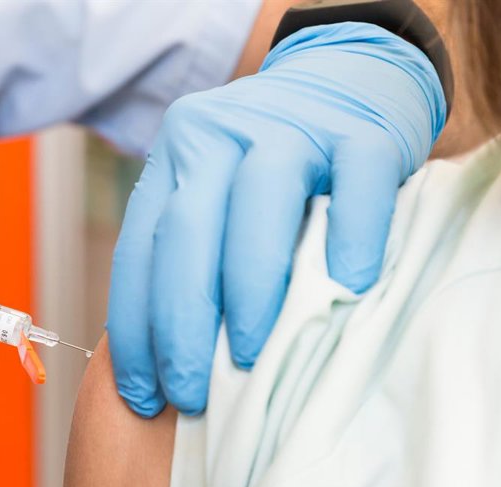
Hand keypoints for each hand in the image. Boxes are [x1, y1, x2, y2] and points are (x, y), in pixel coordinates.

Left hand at [107, 22, 446, 416]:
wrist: (354, 75)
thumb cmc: (280, 172)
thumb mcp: (220, 200)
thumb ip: (194, 261)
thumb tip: (170, 372)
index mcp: (175, 158)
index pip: (140, 252)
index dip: (136, 331)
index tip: (145, 396)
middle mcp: (220, 134)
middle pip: (187, 232)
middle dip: (182, 325)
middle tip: (193, 395)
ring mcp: (293, 126)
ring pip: (258, 202)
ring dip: (250, 288)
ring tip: (253, 357)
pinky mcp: (364, 130)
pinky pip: (355, 183)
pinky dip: (350, 236)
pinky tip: (347, 287)